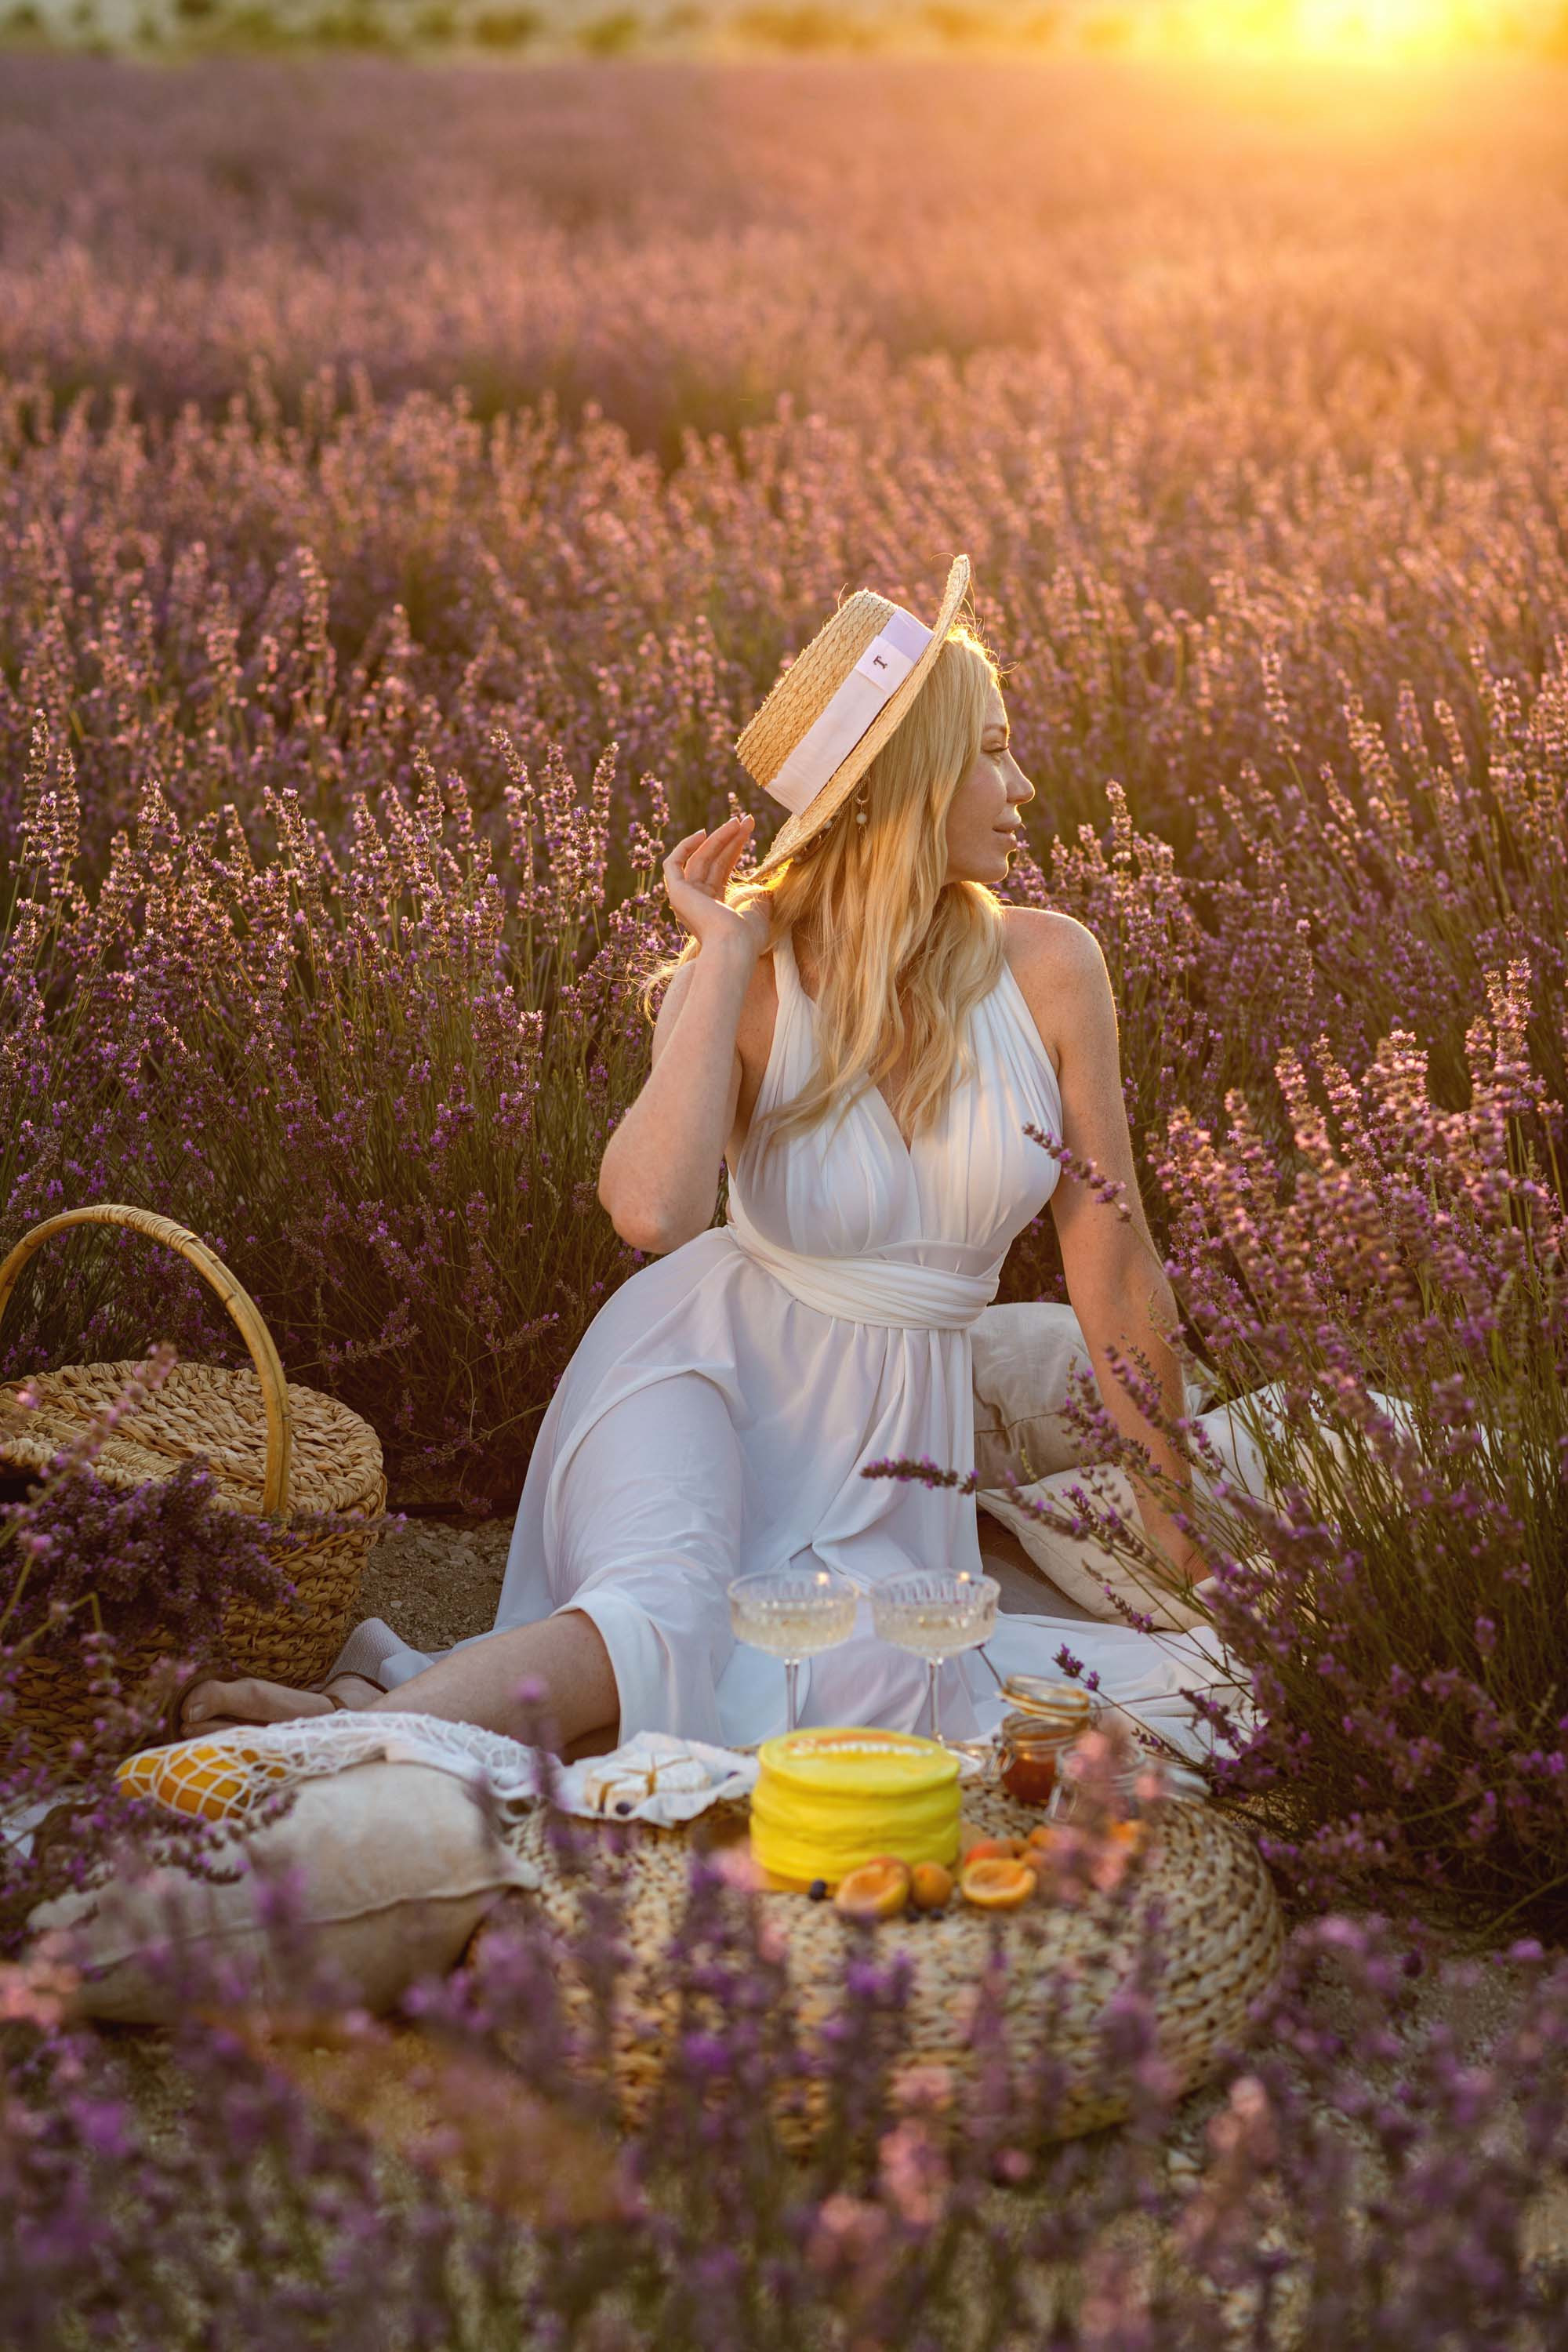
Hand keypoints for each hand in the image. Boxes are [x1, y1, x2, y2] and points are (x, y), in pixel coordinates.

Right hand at [662, 815, 769, 959]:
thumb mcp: (760, 908)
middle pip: (712, 860)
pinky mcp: (676, 893)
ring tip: (737, 822)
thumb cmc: (749, 933)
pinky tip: (703, 833)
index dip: (734, 847)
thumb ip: (759, 893)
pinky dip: (685, 847)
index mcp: (714, 906)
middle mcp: (697, 901)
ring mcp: (685, 897)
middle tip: (746, 820)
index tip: (748, 829)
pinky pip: (673, 864)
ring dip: (718, 837)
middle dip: (729, 838)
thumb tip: (767, 884)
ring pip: (699, 858)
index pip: (722, 868)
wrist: (734, 944)